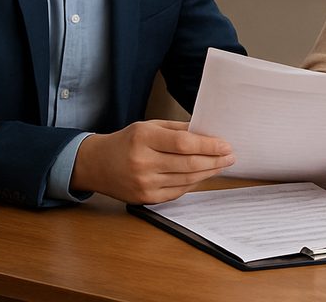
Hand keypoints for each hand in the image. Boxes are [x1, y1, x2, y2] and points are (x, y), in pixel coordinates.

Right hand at [71, 120, 234, 204]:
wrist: (96, 164)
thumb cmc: (126, 141)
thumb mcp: (149, 126)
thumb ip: (178, 129)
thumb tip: (208, 134)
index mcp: (144, 138)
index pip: (185, 143)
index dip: (209, 145)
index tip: (226, 145)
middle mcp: (143, 162)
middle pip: (189, 164)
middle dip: (215, 161)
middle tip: (230, 156)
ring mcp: (143, 183)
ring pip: (186, 180)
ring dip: (208, 173)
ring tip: (220, 165)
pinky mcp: (145, 198)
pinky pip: (177, 192)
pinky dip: (193, 184)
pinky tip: (202, 176)